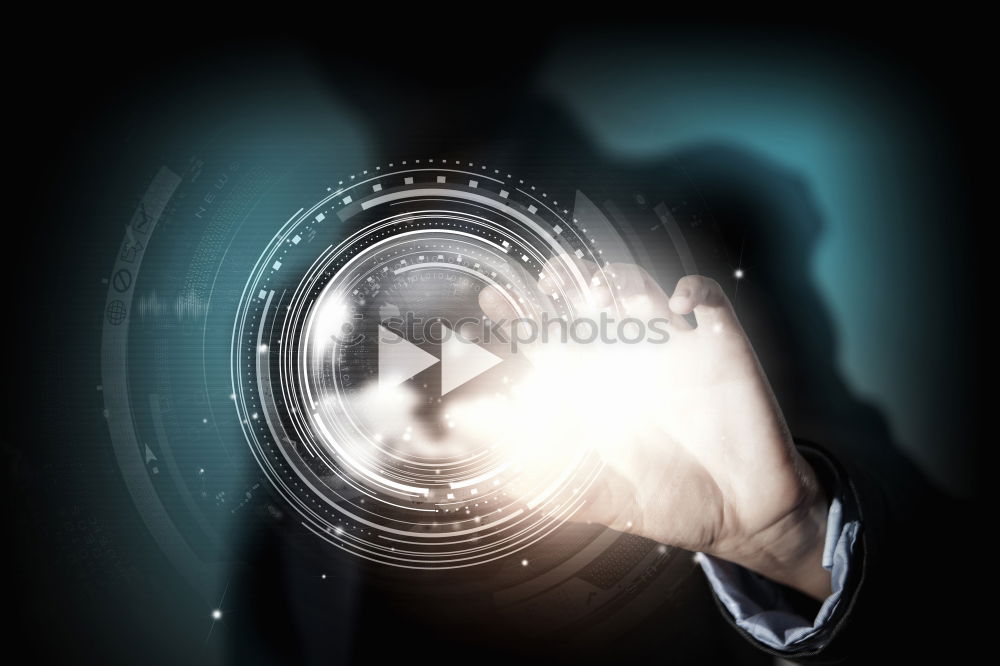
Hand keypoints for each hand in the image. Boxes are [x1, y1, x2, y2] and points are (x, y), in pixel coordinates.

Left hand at [471, 260, 832, 600]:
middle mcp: (627, 360)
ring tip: (601, 288)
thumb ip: (550, 489)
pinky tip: (678, 304)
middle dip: (566, 281)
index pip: (547, 339)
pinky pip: (708, 300)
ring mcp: (672, 349)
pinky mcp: (720, 348)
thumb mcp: (602, 501)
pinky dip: (694, 291)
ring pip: (640, 288)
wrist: (743, 514)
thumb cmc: (669, 503)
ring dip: (621, 278)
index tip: (490, 304)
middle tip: (548, 279)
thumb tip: (492, 483)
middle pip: (587, 301)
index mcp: (592, 389)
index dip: (518, 319)